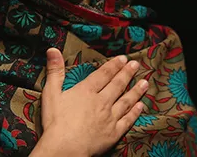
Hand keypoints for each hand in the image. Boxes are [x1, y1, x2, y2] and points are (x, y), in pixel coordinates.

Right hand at [30, 48, 147, 156]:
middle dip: (127, 73)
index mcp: (86, 91)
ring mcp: (109, 117)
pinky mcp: (113, 133)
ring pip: (126, 101)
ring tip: (145, 82)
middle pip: (117, 85)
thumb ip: (54, 71)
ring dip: (136, 91)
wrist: (65, 148)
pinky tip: (141, 106)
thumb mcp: (51, 93)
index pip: (103, 74)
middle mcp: (101, 102)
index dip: (114, 65)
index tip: (123, 58)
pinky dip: (135, 112)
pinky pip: (127, 120)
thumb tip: (53, 49)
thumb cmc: (55, 122)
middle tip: (136, 65)